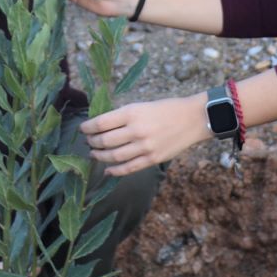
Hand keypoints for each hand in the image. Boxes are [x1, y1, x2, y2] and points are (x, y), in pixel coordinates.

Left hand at [79, 94, 210, 176]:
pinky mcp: (152, 159)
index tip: (83, 129)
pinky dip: (115, 171)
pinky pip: (128, 168)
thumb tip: (100, 125)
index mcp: (132, 112)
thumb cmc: (166, 109)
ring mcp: (144, 147)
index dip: (88, 127)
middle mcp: (136, 130)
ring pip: (113, 156)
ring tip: (94, 154)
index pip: (101, 123)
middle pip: (104, 141)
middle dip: (92, 142)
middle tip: (88, 141)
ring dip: (99, 156)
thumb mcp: (141, 105)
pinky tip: (108, 170)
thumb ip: (123, 116)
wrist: (192, 119)